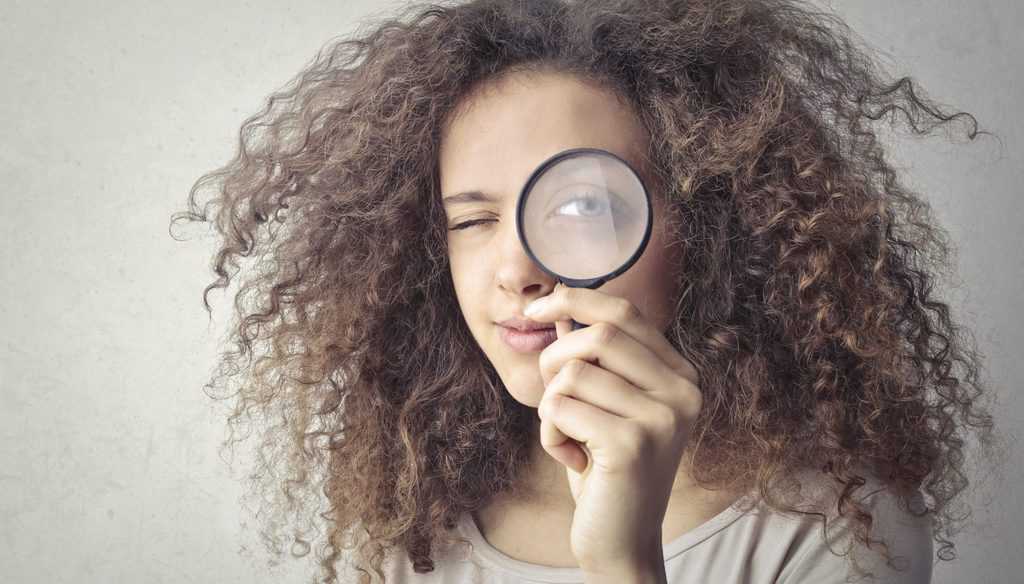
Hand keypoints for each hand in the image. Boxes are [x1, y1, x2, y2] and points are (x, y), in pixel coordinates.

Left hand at [527, 283, 702, 573]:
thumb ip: (589, 356)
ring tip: (569, 439)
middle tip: (552, 399)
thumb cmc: (606, 468)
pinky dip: (550, 434)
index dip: (574, 301)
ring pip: (571, 373)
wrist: (621, 540)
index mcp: (681, 375)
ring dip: (550, 407)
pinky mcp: (632, 444)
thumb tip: (559, 300)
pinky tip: (572, 460)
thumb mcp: (602, 404)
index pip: (624, 313)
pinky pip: (560, 408)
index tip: (536, 311)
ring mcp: (662, 418)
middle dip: (554, 362)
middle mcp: (682, 391)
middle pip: (597, 336)